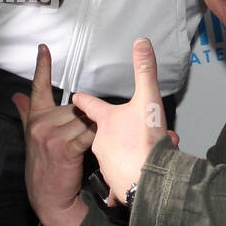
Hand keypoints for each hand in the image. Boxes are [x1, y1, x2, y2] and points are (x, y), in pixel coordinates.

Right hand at [11, 44, 91, 225]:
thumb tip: (16, 96)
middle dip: (85, 117)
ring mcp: (50, 135)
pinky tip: (102, 141)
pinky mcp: (64, 147)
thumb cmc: (44, 166)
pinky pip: (88, 132)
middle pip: (74, 106)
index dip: (42, 67)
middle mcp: (40, 123)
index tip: (43, 48)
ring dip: (93, 127)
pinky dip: (97, 136)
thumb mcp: (32, 138)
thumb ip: (26, 114)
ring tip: (94, 141)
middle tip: (88, 134)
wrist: (49, 197)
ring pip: (83, 119)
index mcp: (34, 119)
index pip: (38, 88)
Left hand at [72, 38, 171, 202]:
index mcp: (105, 120)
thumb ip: (145, 70)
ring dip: (132, 149)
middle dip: (122, 130)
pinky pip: (121, 172)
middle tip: (140, 129)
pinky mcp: (113, 180)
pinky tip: (142, 168)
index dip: (82, 100)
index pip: (88, 105)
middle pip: (106, 131)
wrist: (148, 182)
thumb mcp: (148, 99)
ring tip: (149, 149)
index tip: (75, 97)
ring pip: (118, 152)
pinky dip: (130, 169)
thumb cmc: (145, 141)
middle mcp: (100, 141)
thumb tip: (141, 43)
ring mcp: (105, 162)